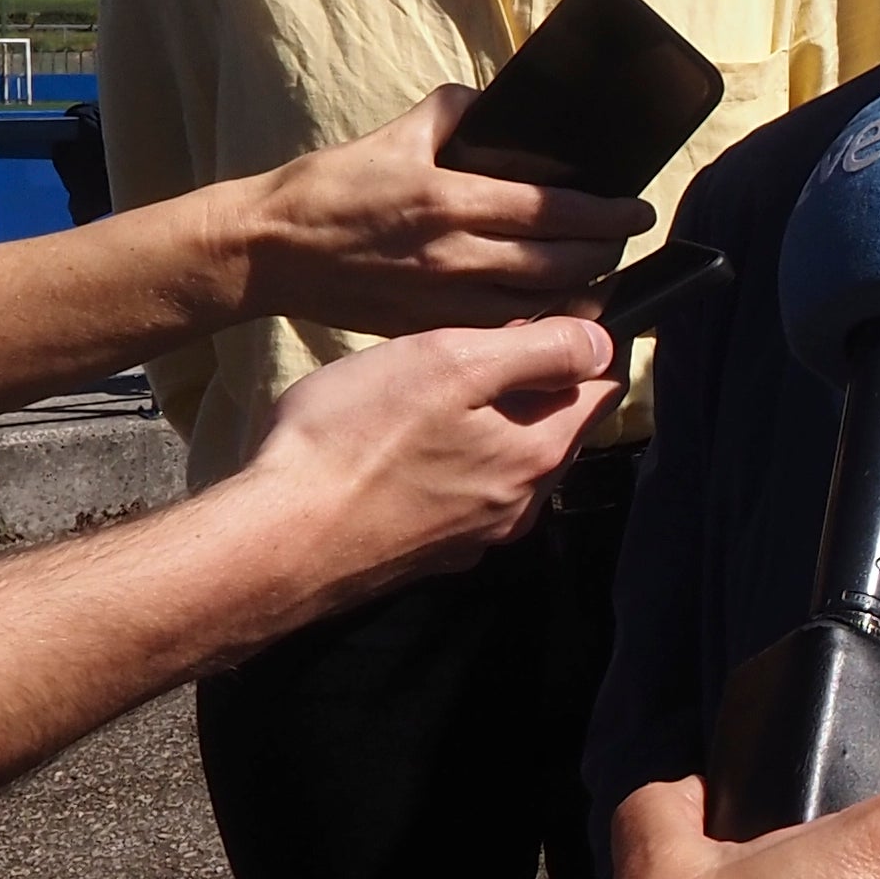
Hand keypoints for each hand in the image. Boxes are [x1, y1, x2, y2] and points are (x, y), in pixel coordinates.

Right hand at [209, 316, 621, 625]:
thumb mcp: (453, 362)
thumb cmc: (356, 438)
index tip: (532, 323)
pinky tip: (398, 451)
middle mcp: (520, 505)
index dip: (577, 347)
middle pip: (554, 429)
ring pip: (505, 464)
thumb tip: (602, 343)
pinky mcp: (427, 555)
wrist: (276, 542)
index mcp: (539, 454)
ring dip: (484, 428)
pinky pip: (459, 497)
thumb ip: (539, 350)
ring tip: (423, 399)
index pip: (601, 391)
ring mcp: (474, 538)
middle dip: (527, 388)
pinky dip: (446, 467)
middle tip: (462, 355)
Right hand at [239, 88, 650, 333]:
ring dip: (580, 290)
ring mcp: (442, 301)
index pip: (554, 210)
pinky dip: (536, 318)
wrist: (271, 250)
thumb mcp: (397, 133)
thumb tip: (500, 110)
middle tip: (626, 239)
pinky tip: (551, 304)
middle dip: (606, 253)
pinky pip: (502, 329)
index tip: (637, 210)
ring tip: (600, 270)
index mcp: (449, 200)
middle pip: (560, 264)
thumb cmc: (331, 187)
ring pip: (539, 304)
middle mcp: (454, 256)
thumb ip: (457, 112)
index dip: (607, 214)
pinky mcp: (427, 328)